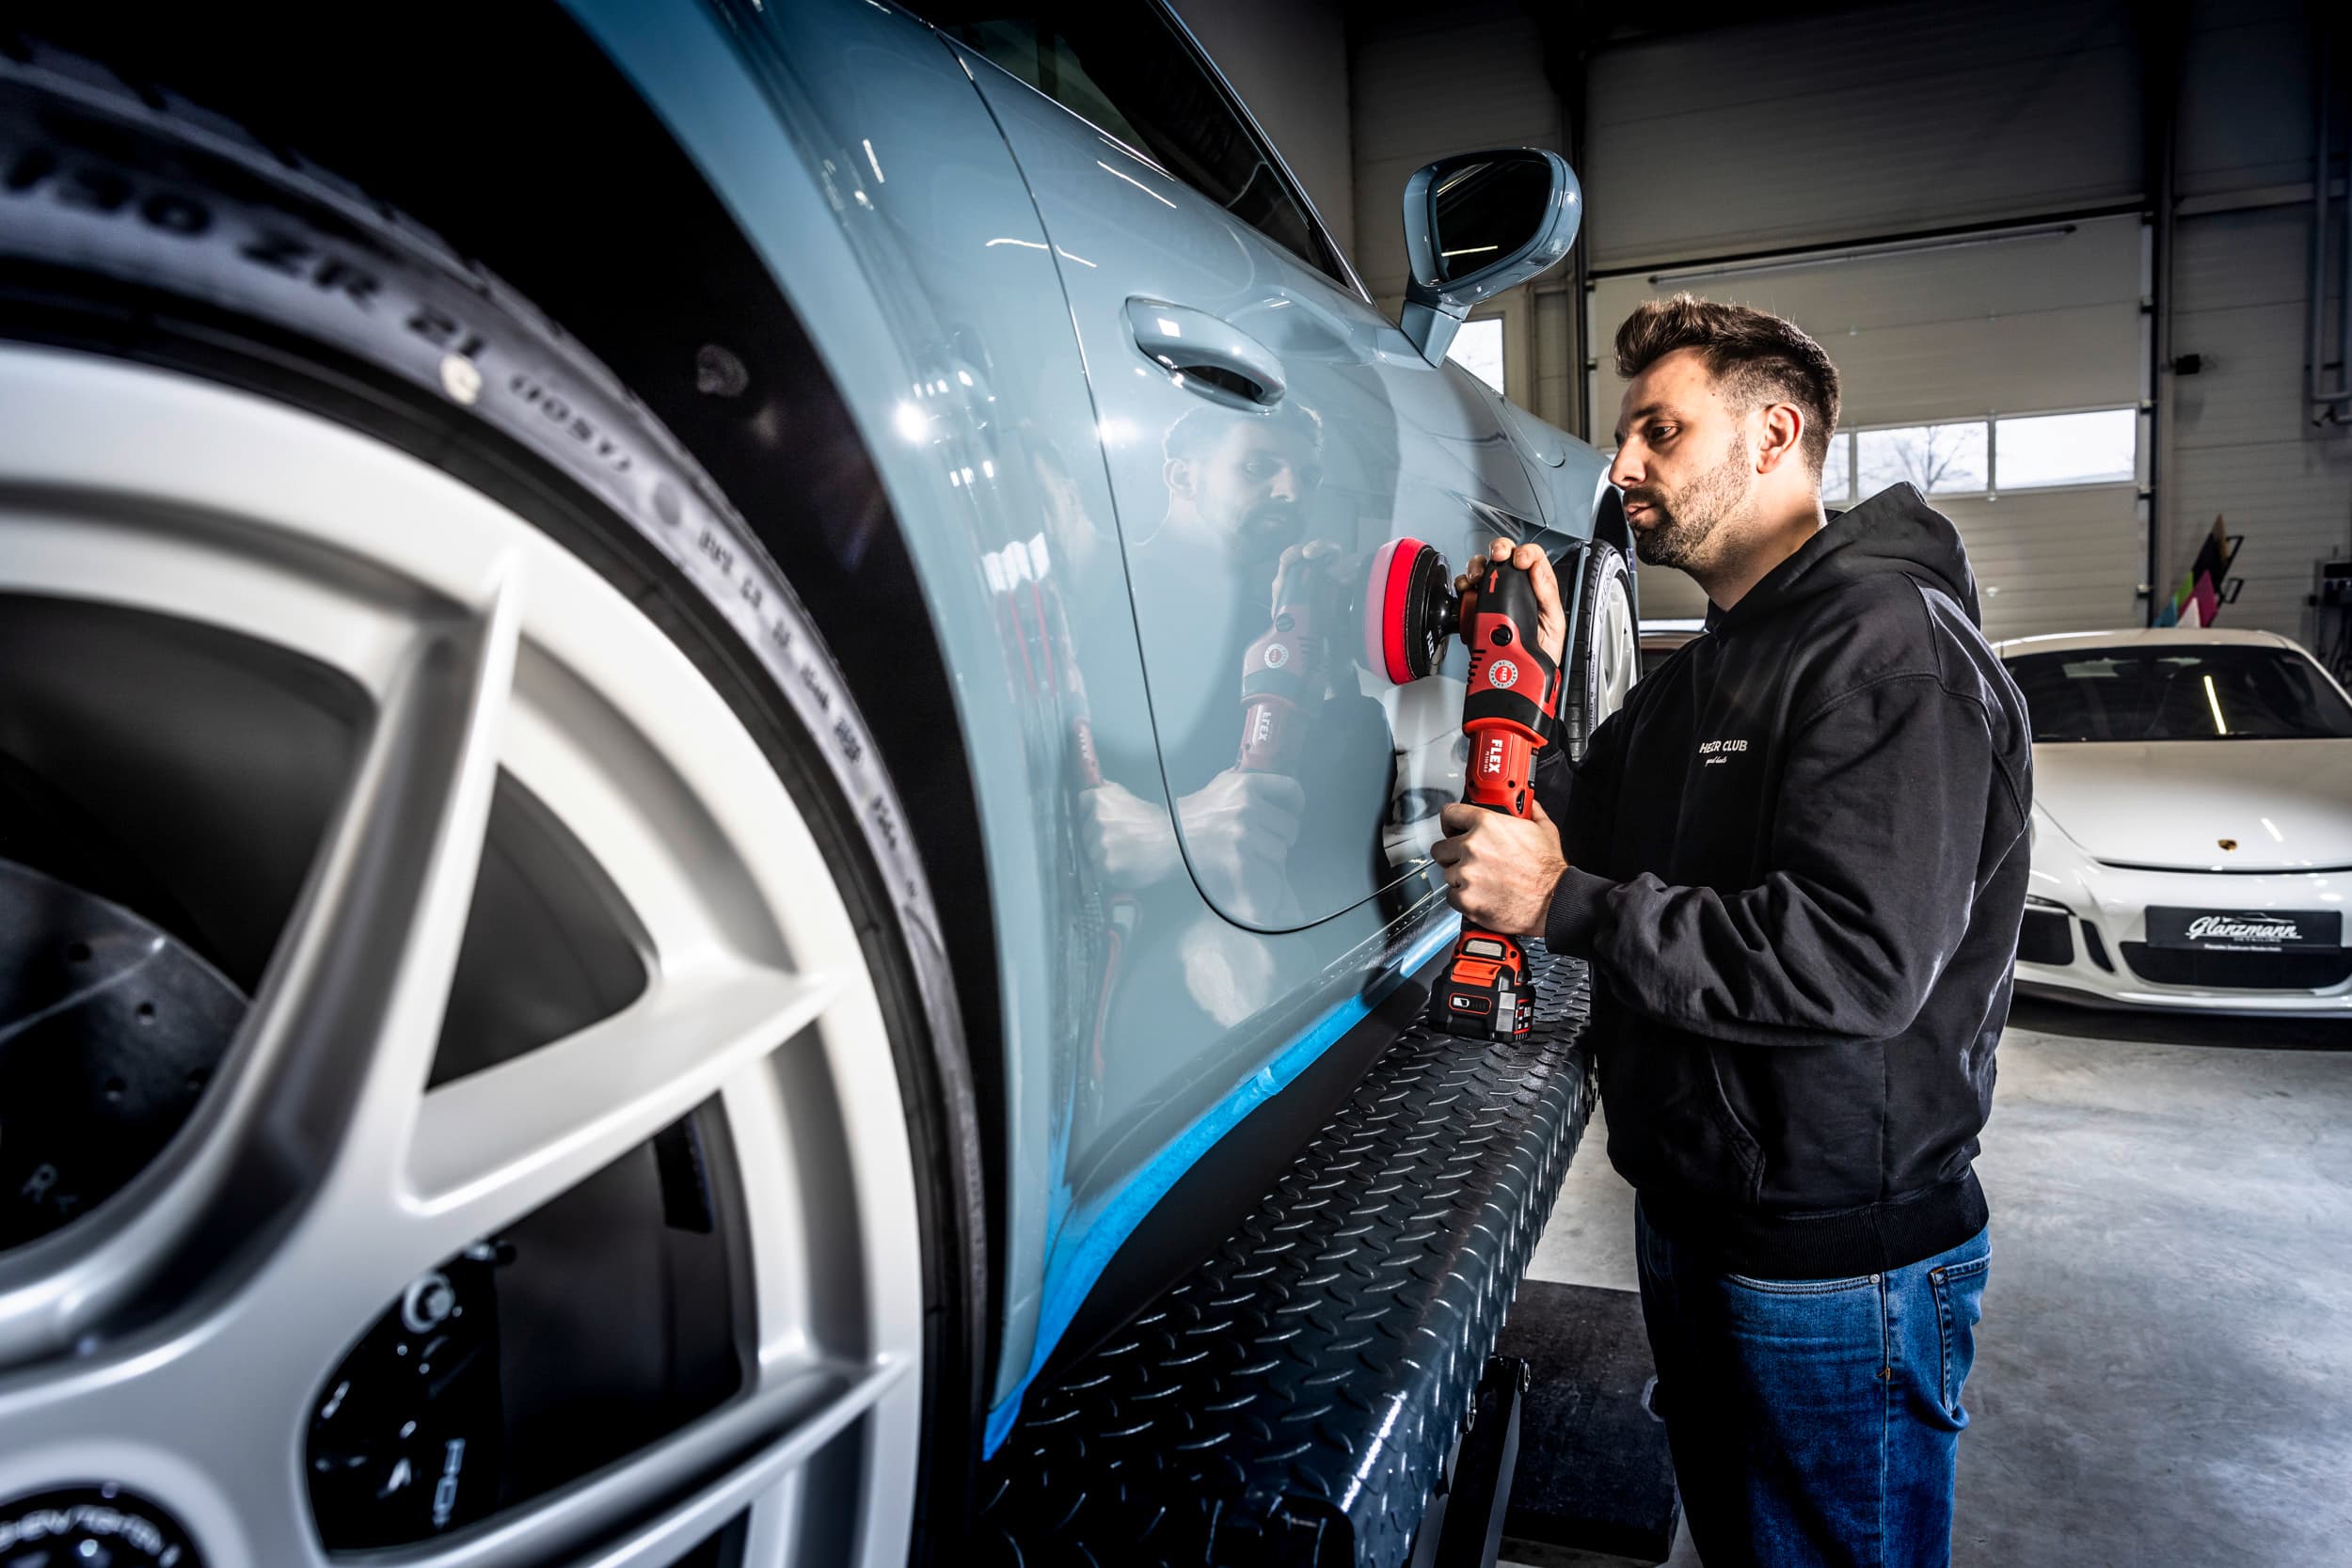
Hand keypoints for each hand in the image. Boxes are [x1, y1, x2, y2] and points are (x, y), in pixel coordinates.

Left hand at [1081, 780, 1181, 888]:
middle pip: (1083, 830)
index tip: (1098, 818)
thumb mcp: (1126, 796)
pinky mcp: (1105, 866)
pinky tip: (1123, 863)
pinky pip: (1097, 869)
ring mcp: (1099, 844)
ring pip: (1089, 851)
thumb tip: (1091, 785)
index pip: (1081, 803)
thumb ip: (1106, 792)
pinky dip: (1107, 869)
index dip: (1088, 812)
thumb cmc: (1153, 820)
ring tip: (1121, 853)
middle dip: (1094, 834)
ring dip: (1100, 854)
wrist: (1172, 842)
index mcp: (1100, 799)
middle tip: (1116, 838)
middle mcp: (1096, 820)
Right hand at [1178, 768, 1304, 921]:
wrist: (1169, 838)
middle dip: (1282, 833)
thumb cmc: (1194, 812)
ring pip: (1281, 848)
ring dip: (1272, 853)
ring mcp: (1244, 835)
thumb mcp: (1220, 784)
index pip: (1290, 789)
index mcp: (1245, 785)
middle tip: (1269, 837)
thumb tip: (1274, 780)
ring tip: (1255, 851)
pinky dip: (1262, 868)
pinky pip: (1269, 867)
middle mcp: (1248, 807)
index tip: (1294, 810)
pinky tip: (1249, 864)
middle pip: (1290, 825)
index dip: (1297, 802)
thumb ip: (1247, 781)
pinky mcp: (1240, 859)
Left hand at [1429, 798, 1566, 937]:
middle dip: (1452, 855)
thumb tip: (1527, 804)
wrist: (1553, 901)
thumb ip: (1530, 811)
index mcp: (1487, 825)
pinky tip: (1481, 896)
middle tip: (1469, 862)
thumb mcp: (1544, 829)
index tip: (1452, 830)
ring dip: (1460, 878)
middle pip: (1440, 848)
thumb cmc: (1549, 870)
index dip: (1451, 823)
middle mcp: (1472, 847)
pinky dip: (1463, 898)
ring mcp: (1466, 873)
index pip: (1449, 814)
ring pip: (1447, 874)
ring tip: (1483, 881)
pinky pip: (1452, 896)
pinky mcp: (1465, 898)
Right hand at [1454, 536, 1566, 667]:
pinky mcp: (1475, 610)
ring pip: (1481, 568)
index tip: (1520, 561)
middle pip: (1504, 555)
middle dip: (1499, 549)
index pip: (1533, 557)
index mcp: (1537, 588)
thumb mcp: (1555, 624)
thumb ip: (1547, 594)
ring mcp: (1493, 598)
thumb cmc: (1541, 653)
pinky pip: (1465, 591)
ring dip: (1478, 566)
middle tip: (1498, 557)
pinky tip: (1467, 591)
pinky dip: (1463, 586)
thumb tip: (1537, 568)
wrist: (1519, 681)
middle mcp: (1514, 589)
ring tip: (1479, 577)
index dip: (1526, 552)